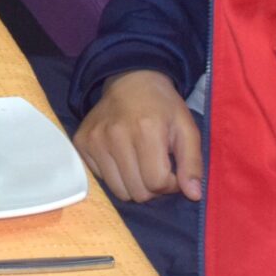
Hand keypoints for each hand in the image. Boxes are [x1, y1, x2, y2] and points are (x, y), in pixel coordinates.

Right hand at [73, 69, 203, 202]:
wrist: (130, 79)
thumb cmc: (162, 106)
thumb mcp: (187, 128)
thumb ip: (192, 163)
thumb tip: (193, 195)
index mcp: (146, 130)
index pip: (156, 182)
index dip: (170, 184)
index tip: (173, 170)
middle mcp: (115, 135)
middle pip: (137, 192)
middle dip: (153, 187)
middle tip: (156, 167)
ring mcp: (95, 139)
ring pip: (118, 191)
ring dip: (134, 185)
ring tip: (140, 165)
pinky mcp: (81, 143)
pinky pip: (101, 179)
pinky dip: (115, 175)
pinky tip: (122, 157)